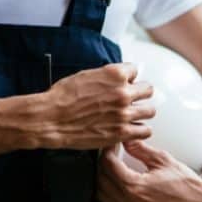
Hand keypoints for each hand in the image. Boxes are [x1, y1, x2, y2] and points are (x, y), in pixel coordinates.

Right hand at [38, 63, 154, 149]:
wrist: (51, 119)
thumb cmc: (62, 98)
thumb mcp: (86, 76)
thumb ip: (106, 77)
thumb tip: (115, 79)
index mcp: (114, 74)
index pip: (135, 70)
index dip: (129, 78)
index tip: (126, 83)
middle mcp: (123, 92)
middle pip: (148, 90)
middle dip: (140, 93)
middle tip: (134, 99)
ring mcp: (124, 113)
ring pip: (150, 111)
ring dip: (142, 112)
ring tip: (134, 115)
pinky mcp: (122, 132)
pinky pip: (145, 130)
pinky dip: (140, 130)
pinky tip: (133, 129)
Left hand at [96, 141, 201, 201]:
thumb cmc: (186, 184)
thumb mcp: (163, 161)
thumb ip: (141, 150)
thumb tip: (126, 139)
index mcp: (134, 188)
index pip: (108, 165)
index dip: (107, 150)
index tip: (112, 143)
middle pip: (100, 181)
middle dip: (102, 164)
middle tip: (110, 153)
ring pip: (101, 197)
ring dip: (102, 181)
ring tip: (111, 168)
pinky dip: (107, 196)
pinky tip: (115, 185)